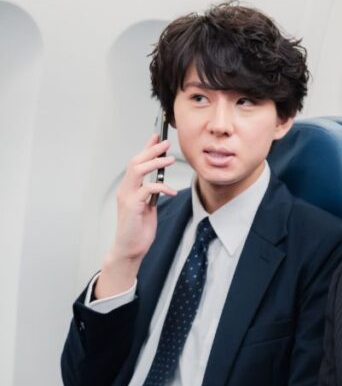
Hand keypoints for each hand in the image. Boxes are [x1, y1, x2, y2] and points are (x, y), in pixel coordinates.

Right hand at [95, 135, 177, 298]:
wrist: (130, 248)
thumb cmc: (138, 229)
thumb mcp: (148, 207)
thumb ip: (151, 194)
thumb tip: (161, 183)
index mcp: (130, 189)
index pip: (136, 163)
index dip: (146, 149)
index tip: (157, 137)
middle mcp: (126, 190)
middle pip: (135, 162)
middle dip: (151, 150)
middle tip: (165, 143)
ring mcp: (127, 197)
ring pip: (138, 171)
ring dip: (155, 163)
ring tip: (170, 159)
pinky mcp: (132, 206)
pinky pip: (147, 189)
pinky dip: (161, 187)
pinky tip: (172, 191)